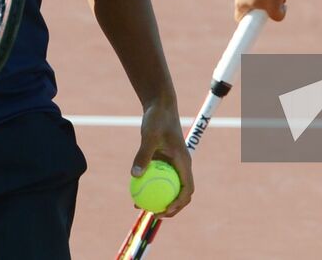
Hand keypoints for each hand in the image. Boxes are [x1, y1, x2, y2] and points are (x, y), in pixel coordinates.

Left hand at [131, 98, 193, 216]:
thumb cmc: (157, 118)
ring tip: (140, 207)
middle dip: (170, 207)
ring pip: (168, 187)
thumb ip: (143, 155)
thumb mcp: (149, 136)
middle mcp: (180, 165)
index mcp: (184, 162)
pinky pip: (157, 178)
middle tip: (153, 214)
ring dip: (158, 198)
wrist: (159, 105)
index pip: (187, 189)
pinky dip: (149, 186)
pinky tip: (134, 190)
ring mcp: (172, 164)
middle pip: (179, 193)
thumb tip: (134, 175)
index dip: (179, 204)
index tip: (164, 210)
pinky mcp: (162, 160)